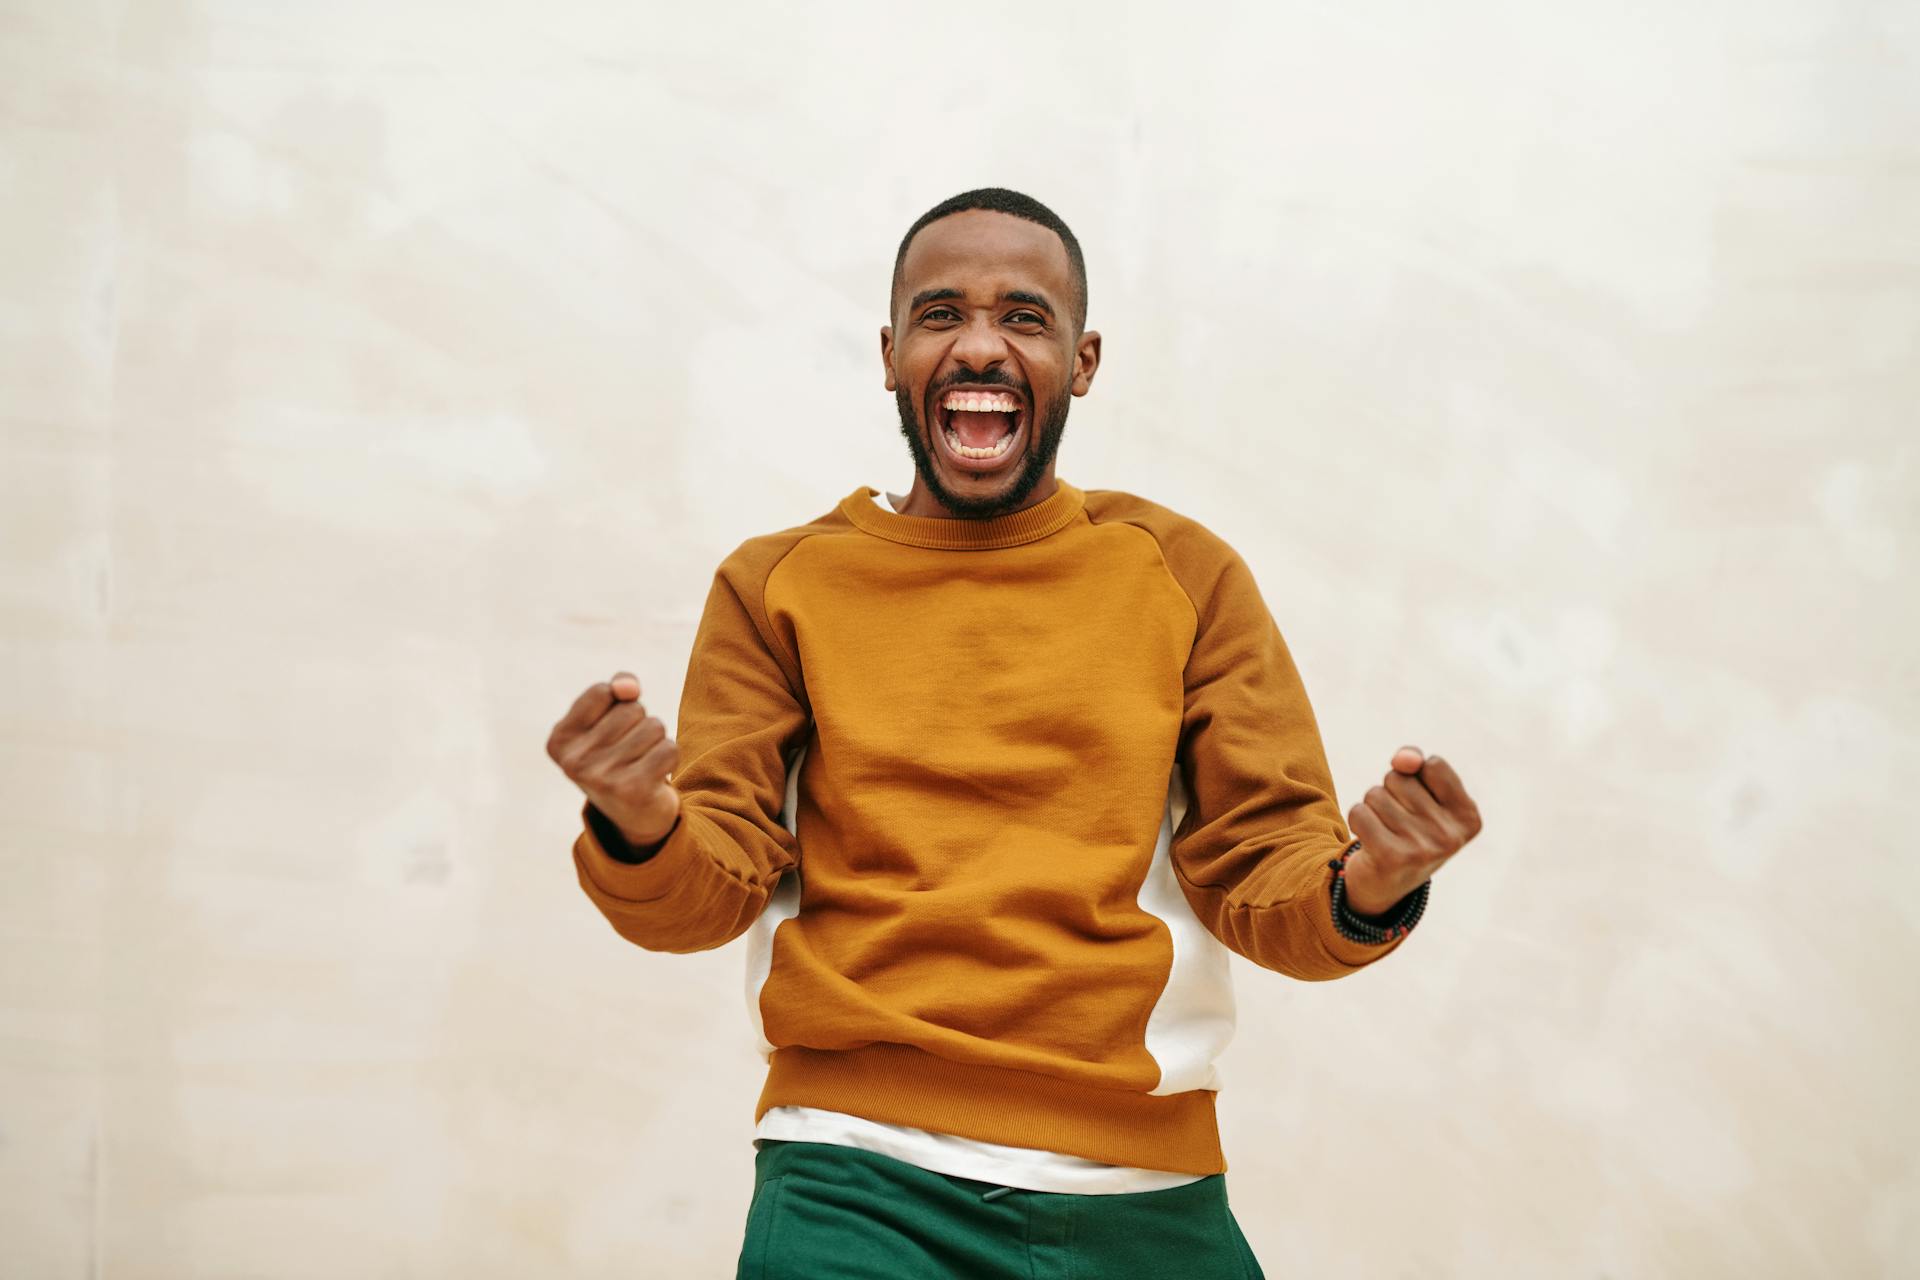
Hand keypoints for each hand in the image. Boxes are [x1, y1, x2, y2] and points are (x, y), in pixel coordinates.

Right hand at [546, 672, 681, 846]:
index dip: (619, 704)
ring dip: (656, 741)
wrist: (636, 814)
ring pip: (654, 727)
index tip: (612, 731)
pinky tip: (656, 774)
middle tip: (630, 751)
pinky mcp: (633, 791)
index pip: (603, 691)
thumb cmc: (619, 756)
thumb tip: (629, 687)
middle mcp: (574, 762)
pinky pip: (669, 748)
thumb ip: (618, 691)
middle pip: (632, 709)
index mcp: (559, 740)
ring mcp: (602, 778)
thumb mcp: (609, 719)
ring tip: (642, 762)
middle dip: (640, 724)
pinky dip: (670, 757)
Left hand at [1343, 746, 1482, 915]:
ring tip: (1385, 831)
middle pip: (1400, 778)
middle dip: (1390, 793)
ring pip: (1376, 794)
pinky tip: (1369, 839)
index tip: (1420, 806)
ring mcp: (1422, 848)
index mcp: (1468, 817)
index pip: (1433, 764)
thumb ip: (1415, 764)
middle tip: (1398, 823)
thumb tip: (1402, 759)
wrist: (1385, 884)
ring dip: (1373, 808)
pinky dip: (1358, 820)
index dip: (1416, 777)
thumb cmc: (1408, 829)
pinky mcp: (1390, 857)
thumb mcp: (1421, 795)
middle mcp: (1450, 836)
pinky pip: (1359, 812)